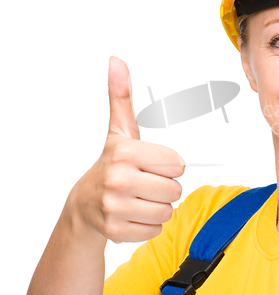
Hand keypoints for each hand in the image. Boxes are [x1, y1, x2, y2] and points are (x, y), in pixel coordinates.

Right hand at [68, 56, 184, 242]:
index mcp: (125, 153)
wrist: (85, 204)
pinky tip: (133, 213)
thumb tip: (117, 62)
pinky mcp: (117, 232)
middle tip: (145, 182)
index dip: (168, 165)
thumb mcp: (119, 131)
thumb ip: (123, 97)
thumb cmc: (111, 165)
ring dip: (158, 206)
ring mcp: (115, 208)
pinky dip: (149, 224)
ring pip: (167, 211)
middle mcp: (117, 180)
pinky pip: (156, 229)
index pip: (178, 165)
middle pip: (175, 190)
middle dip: (164, 187)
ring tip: (139, 197)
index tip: (151, 164)